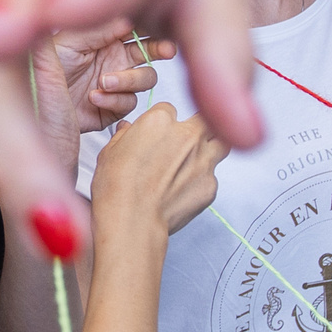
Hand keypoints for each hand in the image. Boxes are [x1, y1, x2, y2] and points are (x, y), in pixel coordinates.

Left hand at [26, 23, 174, 171]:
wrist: (33, 110)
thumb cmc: (42, 70)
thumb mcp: (66, 43)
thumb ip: (97, 28)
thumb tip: (129, 17)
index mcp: (103, 36)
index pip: (135, 24)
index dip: (151, 22)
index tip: (160, 23)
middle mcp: (113, 58)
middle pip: (150, 49)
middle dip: (161, 48)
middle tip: (167, 50)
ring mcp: (115, 84)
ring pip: (146, 78)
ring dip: (129, 79)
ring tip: (103, 81)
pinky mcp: (112, 108)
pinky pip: (130, 103)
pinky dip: (114, 99)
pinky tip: (94, 97)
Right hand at [90, 103, 223, 236]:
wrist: (132, 220)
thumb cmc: (117, 187)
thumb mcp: (110, 153)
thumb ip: (125, 136)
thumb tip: (128, 131)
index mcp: (160, 121)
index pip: (169, 110)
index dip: (162, 122)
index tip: (157, 135)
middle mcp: (188, 136)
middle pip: (205, 119)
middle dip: (198, 126)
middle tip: (185, 140)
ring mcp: (204, 161)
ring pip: (221, 144)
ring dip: (210, 147)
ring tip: (193, 161)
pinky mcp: (210, 186)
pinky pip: (212, 177)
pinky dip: (202, 180)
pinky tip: (184, 190)